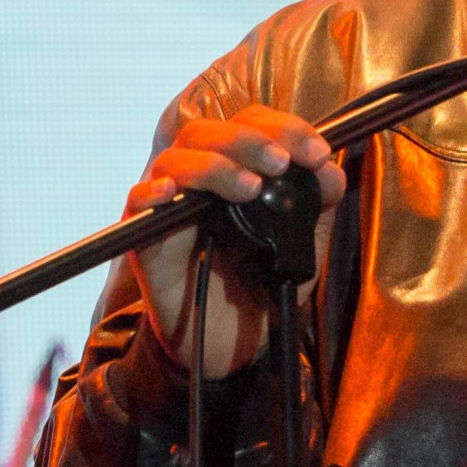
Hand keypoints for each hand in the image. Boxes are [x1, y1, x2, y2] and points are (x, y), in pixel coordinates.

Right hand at [123, 106, 345, 378]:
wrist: (240, 343)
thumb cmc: (266, 281)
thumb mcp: (306, 239)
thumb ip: (320, 201)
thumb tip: (330, 168)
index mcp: (240, 166)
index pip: (251, 124)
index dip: (285, 128)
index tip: (319, 153)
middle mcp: (202, 178)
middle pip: (208, 131)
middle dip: (249, 140)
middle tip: (281, 163)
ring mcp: (172, 206)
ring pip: (175, 160)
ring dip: (215, 166)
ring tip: (250, 188)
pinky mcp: (146, 239)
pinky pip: (136, 203)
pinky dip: (152, 192)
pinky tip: (173, 195)